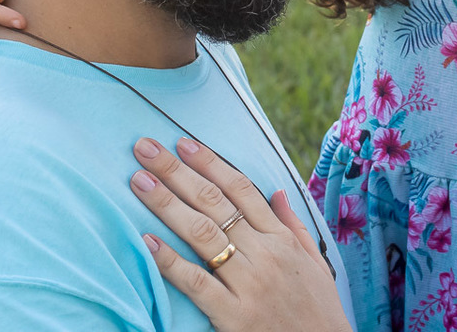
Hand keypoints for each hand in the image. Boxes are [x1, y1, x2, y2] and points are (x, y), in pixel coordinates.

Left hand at [130, 137, 349, 331]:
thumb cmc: (318, 310)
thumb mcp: (314, 261)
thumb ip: (292, 224)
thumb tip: (275, 191)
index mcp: (282, 238)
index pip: (241, 189)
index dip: (210, 163)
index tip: (183, 143)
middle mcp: (265, 253)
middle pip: (214, 202)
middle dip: (176, 171)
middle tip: (146, 149)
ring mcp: (248, 282)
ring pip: (201, 233)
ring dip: (166, 203)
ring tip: (138, 181)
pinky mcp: (233, 314)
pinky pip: (196, 281)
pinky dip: (169, 260)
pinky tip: (147, 240)